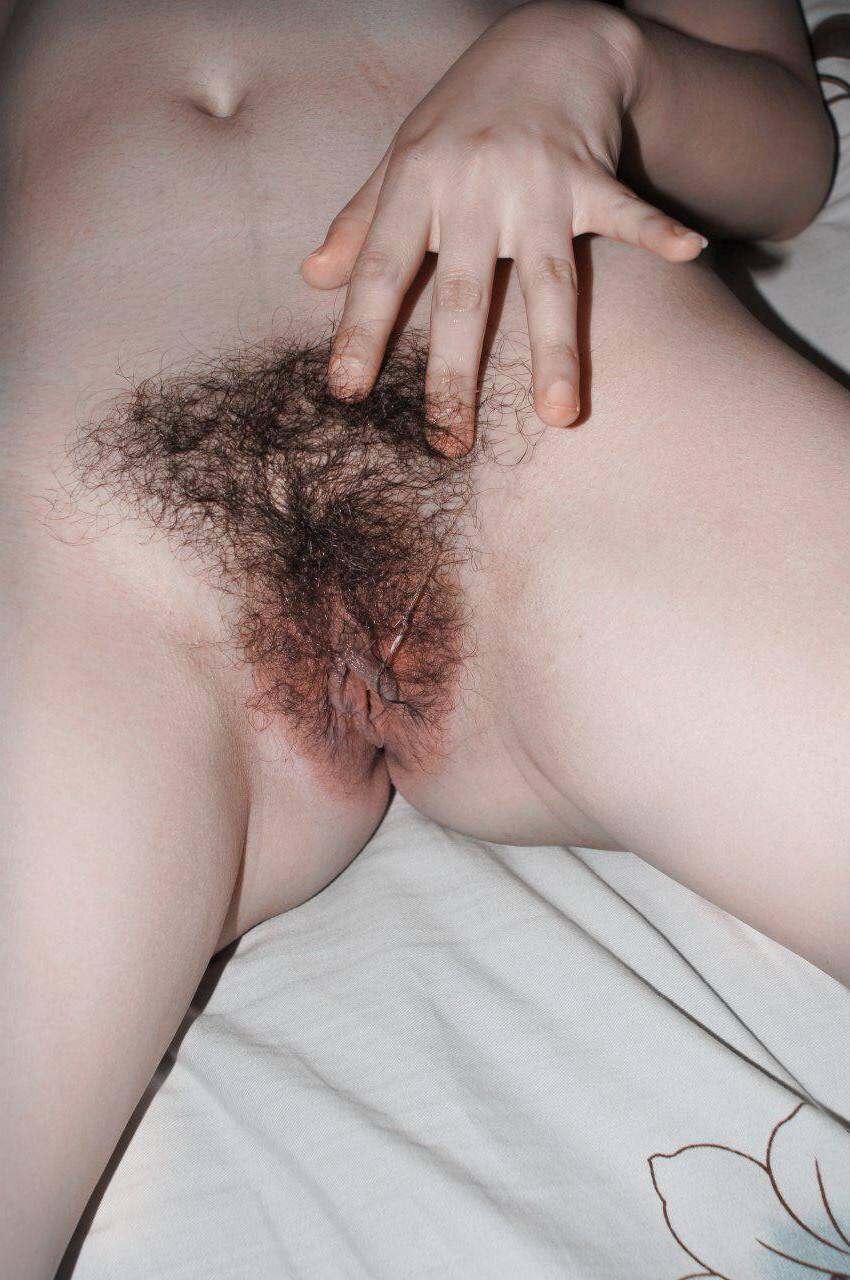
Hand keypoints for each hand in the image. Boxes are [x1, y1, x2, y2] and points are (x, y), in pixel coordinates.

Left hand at [301, 0, 706, 454]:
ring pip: (545, 278)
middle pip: (461, 294)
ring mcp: (537, 180)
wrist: (544, 38)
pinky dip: (656, 229)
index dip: (361, 331)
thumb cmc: (463, 112)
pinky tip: (687, 250)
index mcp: (416, 183)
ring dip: (554, 349)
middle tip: (447, 442)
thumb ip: (359, 222)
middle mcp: (472, 185)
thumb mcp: (402, 157)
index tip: (347, 394)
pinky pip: (626, 209)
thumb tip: (312, 279)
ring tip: (559, 415)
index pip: (381, 270)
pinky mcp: (591, 173)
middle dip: (453, 375)